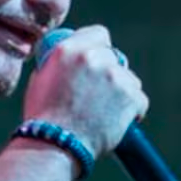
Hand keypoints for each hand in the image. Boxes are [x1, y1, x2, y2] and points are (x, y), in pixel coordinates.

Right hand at [22, 26, 148, 158]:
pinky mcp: (130, 97)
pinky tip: (118, 122)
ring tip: (106, 113)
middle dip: (111, 74)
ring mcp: (114, 77)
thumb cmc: (43, 118)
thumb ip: (59, 64)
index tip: (98, 61)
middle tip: (101, 95)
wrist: (55, 146)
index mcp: (69, 50)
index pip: (98, 34)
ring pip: (130, 80)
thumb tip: (70, 61)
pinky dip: (133, 112)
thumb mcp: (40, 80)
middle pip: (115, 57)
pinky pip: (140, 100)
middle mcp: (93, 58)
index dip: (100, 47)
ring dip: (122, 93)